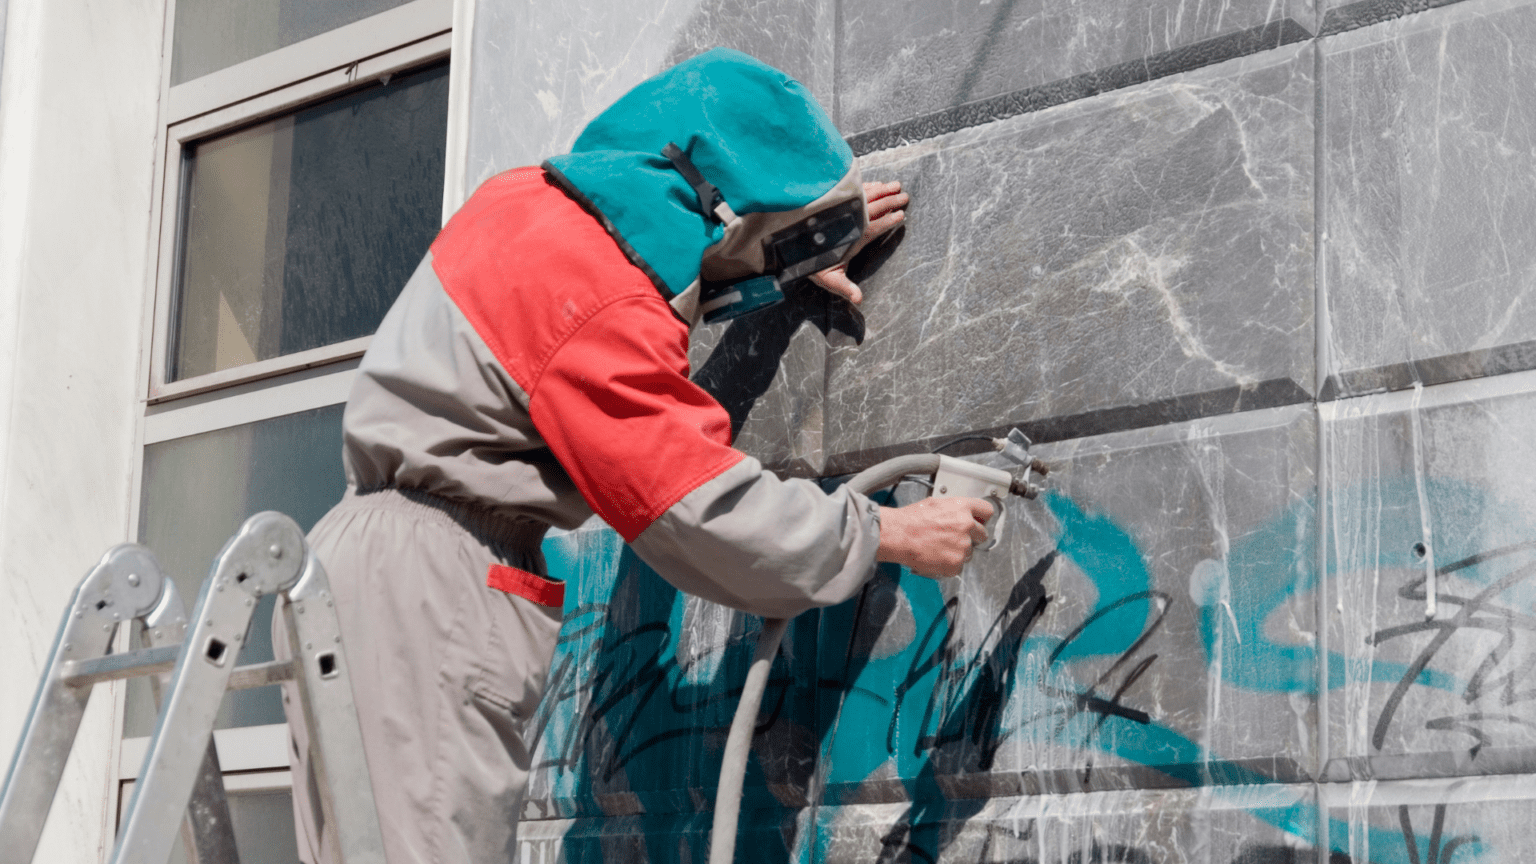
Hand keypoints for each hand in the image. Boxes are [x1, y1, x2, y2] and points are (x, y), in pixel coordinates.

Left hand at [810, 180, 908, 304]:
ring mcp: (842, 210)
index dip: (889, 220)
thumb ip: (845, 287)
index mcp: (853, 237)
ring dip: (882, 190)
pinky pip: (854, 191)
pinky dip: (867, 186)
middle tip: (905, 196)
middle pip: (874, 207)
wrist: (790, 246)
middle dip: (891, 201)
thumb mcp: (829, 278)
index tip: (901, 215)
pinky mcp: (835, 203)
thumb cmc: (812, 263)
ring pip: (866, 195)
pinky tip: (876, 184)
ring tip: (896, 185)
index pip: (875, 226)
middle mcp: (849, 221)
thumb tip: (859, 300)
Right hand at [875, 496, 992, 578]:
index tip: (979, 522)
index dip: (982, 518)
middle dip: (972, 537)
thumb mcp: (935, 503)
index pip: (987, 511)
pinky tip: (936, 557)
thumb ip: (954, 509)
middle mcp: (967, 526)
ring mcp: (963, 546)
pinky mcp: (956, 564)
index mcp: (962, 507)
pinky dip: (949, 564)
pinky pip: (959, 566)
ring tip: (940, 548)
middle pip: (982, 535)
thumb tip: (960, 514)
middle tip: (955, 538)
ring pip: (969, 552)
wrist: (898, 536)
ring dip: (959, 551)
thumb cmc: (911, 519)